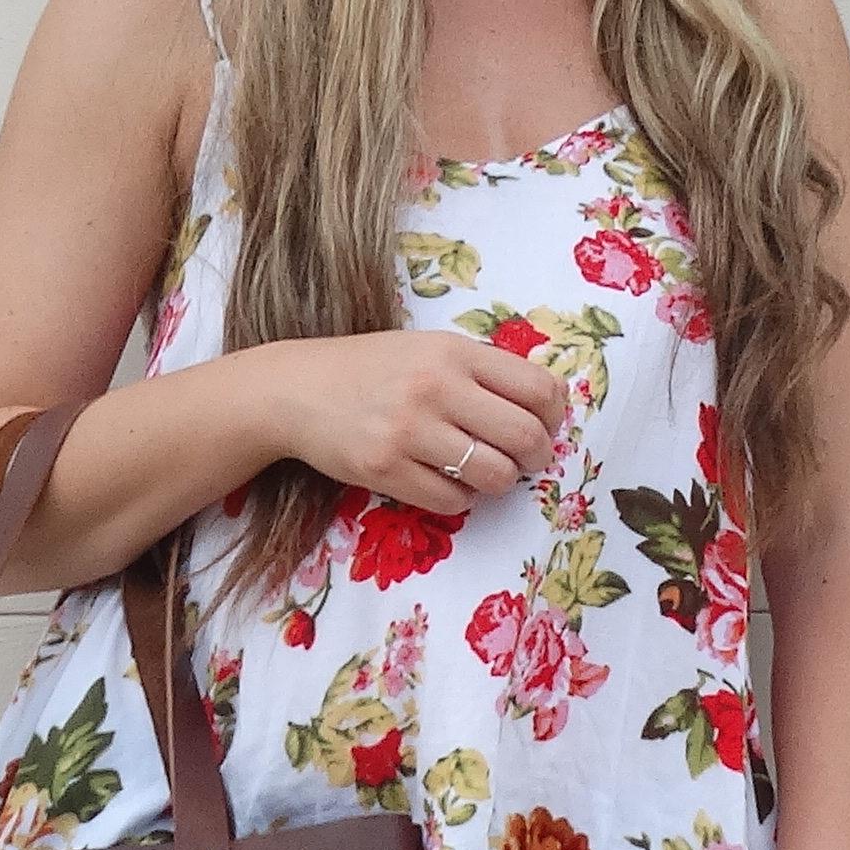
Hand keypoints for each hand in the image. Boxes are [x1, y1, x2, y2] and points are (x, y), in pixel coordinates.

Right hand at [251, 332, 568, 518]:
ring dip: (498, 481)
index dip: (552, 416)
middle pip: (524, 436)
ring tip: (483, 472)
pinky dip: (460, 498)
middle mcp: (435, 387)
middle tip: (526, 460)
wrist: (297, 389)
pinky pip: (452, 500)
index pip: (538, 388)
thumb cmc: (372, 369)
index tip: (543, 425)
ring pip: (494, 475)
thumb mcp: (428, 349)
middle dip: (536, 457)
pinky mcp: (385, 469)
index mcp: (454, 351)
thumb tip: (544, 409)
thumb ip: (481, 371)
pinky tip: (444, 480)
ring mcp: (409, 430)